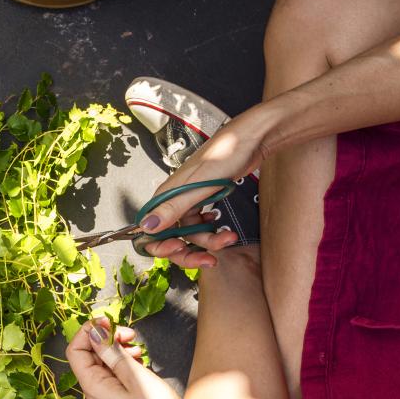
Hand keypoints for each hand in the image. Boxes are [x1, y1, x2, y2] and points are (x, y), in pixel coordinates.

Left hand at [66, 319, 194, 398]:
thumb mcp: (137, 378)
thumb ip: (113, 354)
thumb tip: (93, 334)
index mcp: (93, 387)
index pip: (75, 351)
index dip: (88, 332)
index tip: (107, 321)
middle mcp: (97, 390)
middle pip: (89, 353)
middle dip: (106, 337)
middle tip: (128, 332)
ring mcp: (110, 393)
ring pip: (105, 360)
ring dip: (118, 347)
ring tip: (137, 347)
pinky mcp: (123, 395)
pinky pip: (116, 371)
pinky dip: (126, 360)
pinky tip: (140, 359)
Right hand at [139, 105, 279, 268]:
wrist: (252, 138)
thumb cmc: (226, 154)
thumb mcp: (198, 185)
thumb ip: (172, 208)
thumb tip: (147, 227)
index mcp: (165, 196)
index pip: (151, 230)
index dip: (161, 246)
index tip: (177, 251)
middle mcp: (173, 200)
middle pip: (171, 237)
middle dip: (189, 251)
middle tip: (208, 260)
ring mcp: (189, 200)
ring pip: (191, 233)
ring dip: (209, 241)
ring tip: (228, 238)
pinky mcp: (203, 199)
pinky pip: (201, 224)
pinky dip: (212, 230)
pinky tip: (221, 225)